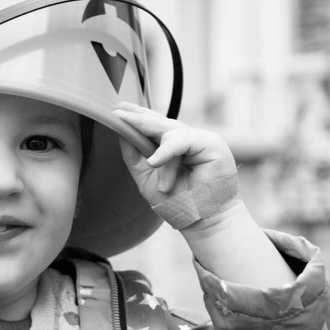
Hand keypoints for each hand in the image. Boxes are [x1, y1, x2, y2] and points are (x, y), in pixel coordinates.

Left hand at [110, 102, 237, 205]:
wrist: (201, 220)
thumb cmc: (177, 200)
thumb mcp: (146, 175)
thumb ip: (134, 154)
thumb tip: (121, 132)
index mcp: (173, 144)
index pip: (154, 123)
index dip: (137, 115)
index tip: (118, 109)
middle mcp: (186, 138)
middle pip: (160, 122)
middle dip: (138, 118)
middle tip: (118, 113)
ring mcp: (199, 139)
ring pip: (169, 134)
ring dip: (158, 155)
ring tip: (152, 166)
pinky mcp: (211, 144)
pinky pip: (182, 140)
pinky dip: (167, 151)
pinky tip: (155, 160)